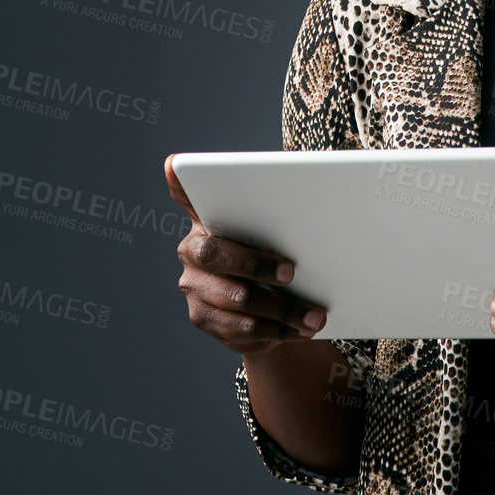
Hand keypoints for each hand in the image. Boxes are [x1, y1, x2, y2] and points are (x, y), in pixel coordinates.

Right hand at [166, 154, 328, 355]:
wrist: (273, 314)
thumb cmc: (277, 259)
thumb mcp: (281, 235)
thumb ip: (283, 217)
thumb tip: (320, 200)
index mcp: (207, 219)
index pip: (187, 195)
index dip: (179, 181)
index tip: (175, 164)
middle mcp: (192, 250)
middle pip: (214, 254)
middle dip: (256, 264)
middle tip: (292, 272)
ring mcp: (194, 286)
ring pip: (236, 298)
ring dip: (281, 308)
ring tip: (313, 315)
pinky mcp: (203, 318)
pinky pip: (241, 328)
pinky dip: (277, 329)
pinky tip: (300, 328)